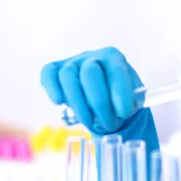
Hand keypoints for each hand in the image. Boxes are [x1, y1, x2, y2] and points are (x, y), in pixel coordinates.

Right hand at [40, 46, 158, 155]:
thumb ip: (131, 101)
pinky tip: (60, 103)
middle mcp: (93, 56)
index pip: (116, 71)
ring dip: (78, 104)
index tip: (124, 112)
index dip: (120, 92)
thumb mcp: (131, 97)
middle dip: (100, 103)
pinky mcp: (56, 69)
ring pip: (68, 76)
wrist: (103, 89)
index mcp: (114, 58)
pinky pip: (49, 74)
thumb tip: (128, 110)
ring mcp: (72, 61)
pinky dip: (52, 88)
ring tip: (89, 123)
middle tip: (109, 124)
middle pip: (90, 73)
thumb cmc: (118, 95)